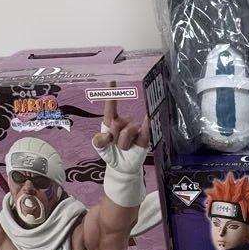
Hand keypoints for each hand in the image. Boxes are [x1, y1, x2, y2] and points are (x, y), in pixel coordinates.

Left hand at [92, 84, 149, 208]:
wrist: (122, 168)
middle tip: (115, 145)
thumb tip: (108, 136)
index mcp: (111, 121)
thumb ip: (99, 141)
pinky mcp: (144, 137)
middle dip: (114, 137)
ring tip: (125, 149)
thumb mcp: (100, 148)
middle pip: (117, 123)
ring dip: (123, 144)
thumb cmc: (111, 154)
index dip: (112, 94)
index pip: (111, 106)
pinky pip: (145, 129)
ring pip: (127, 131)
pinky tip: (149, 116)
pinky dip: (147, 123)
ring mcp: (135, 129)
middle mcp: (124, 122)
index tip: (112, 81)